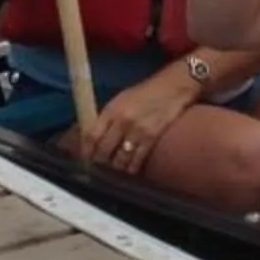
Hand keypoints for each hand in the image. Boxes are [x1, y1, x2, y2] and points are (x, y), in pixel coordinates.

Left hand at [81, 71, 198, 174]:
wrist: (173, 87)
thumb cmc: (147, 92)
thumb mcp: (122, 99)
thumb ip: (109, 117)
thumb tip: (96, 136)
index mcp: (111, 109)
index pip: (91, 136)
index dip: (86, 152)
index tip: (85, 160)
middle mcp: (121, 120)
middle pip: (103, 151)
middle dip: (99, 163)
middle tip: (99, 170)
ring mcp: (137, 130)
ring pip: (119, 160)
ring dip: (115, 169)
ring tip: (114, 173)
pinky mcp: (151, 138)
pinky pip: (137, 160)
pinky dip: (131, 169)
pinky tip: (130, 171)